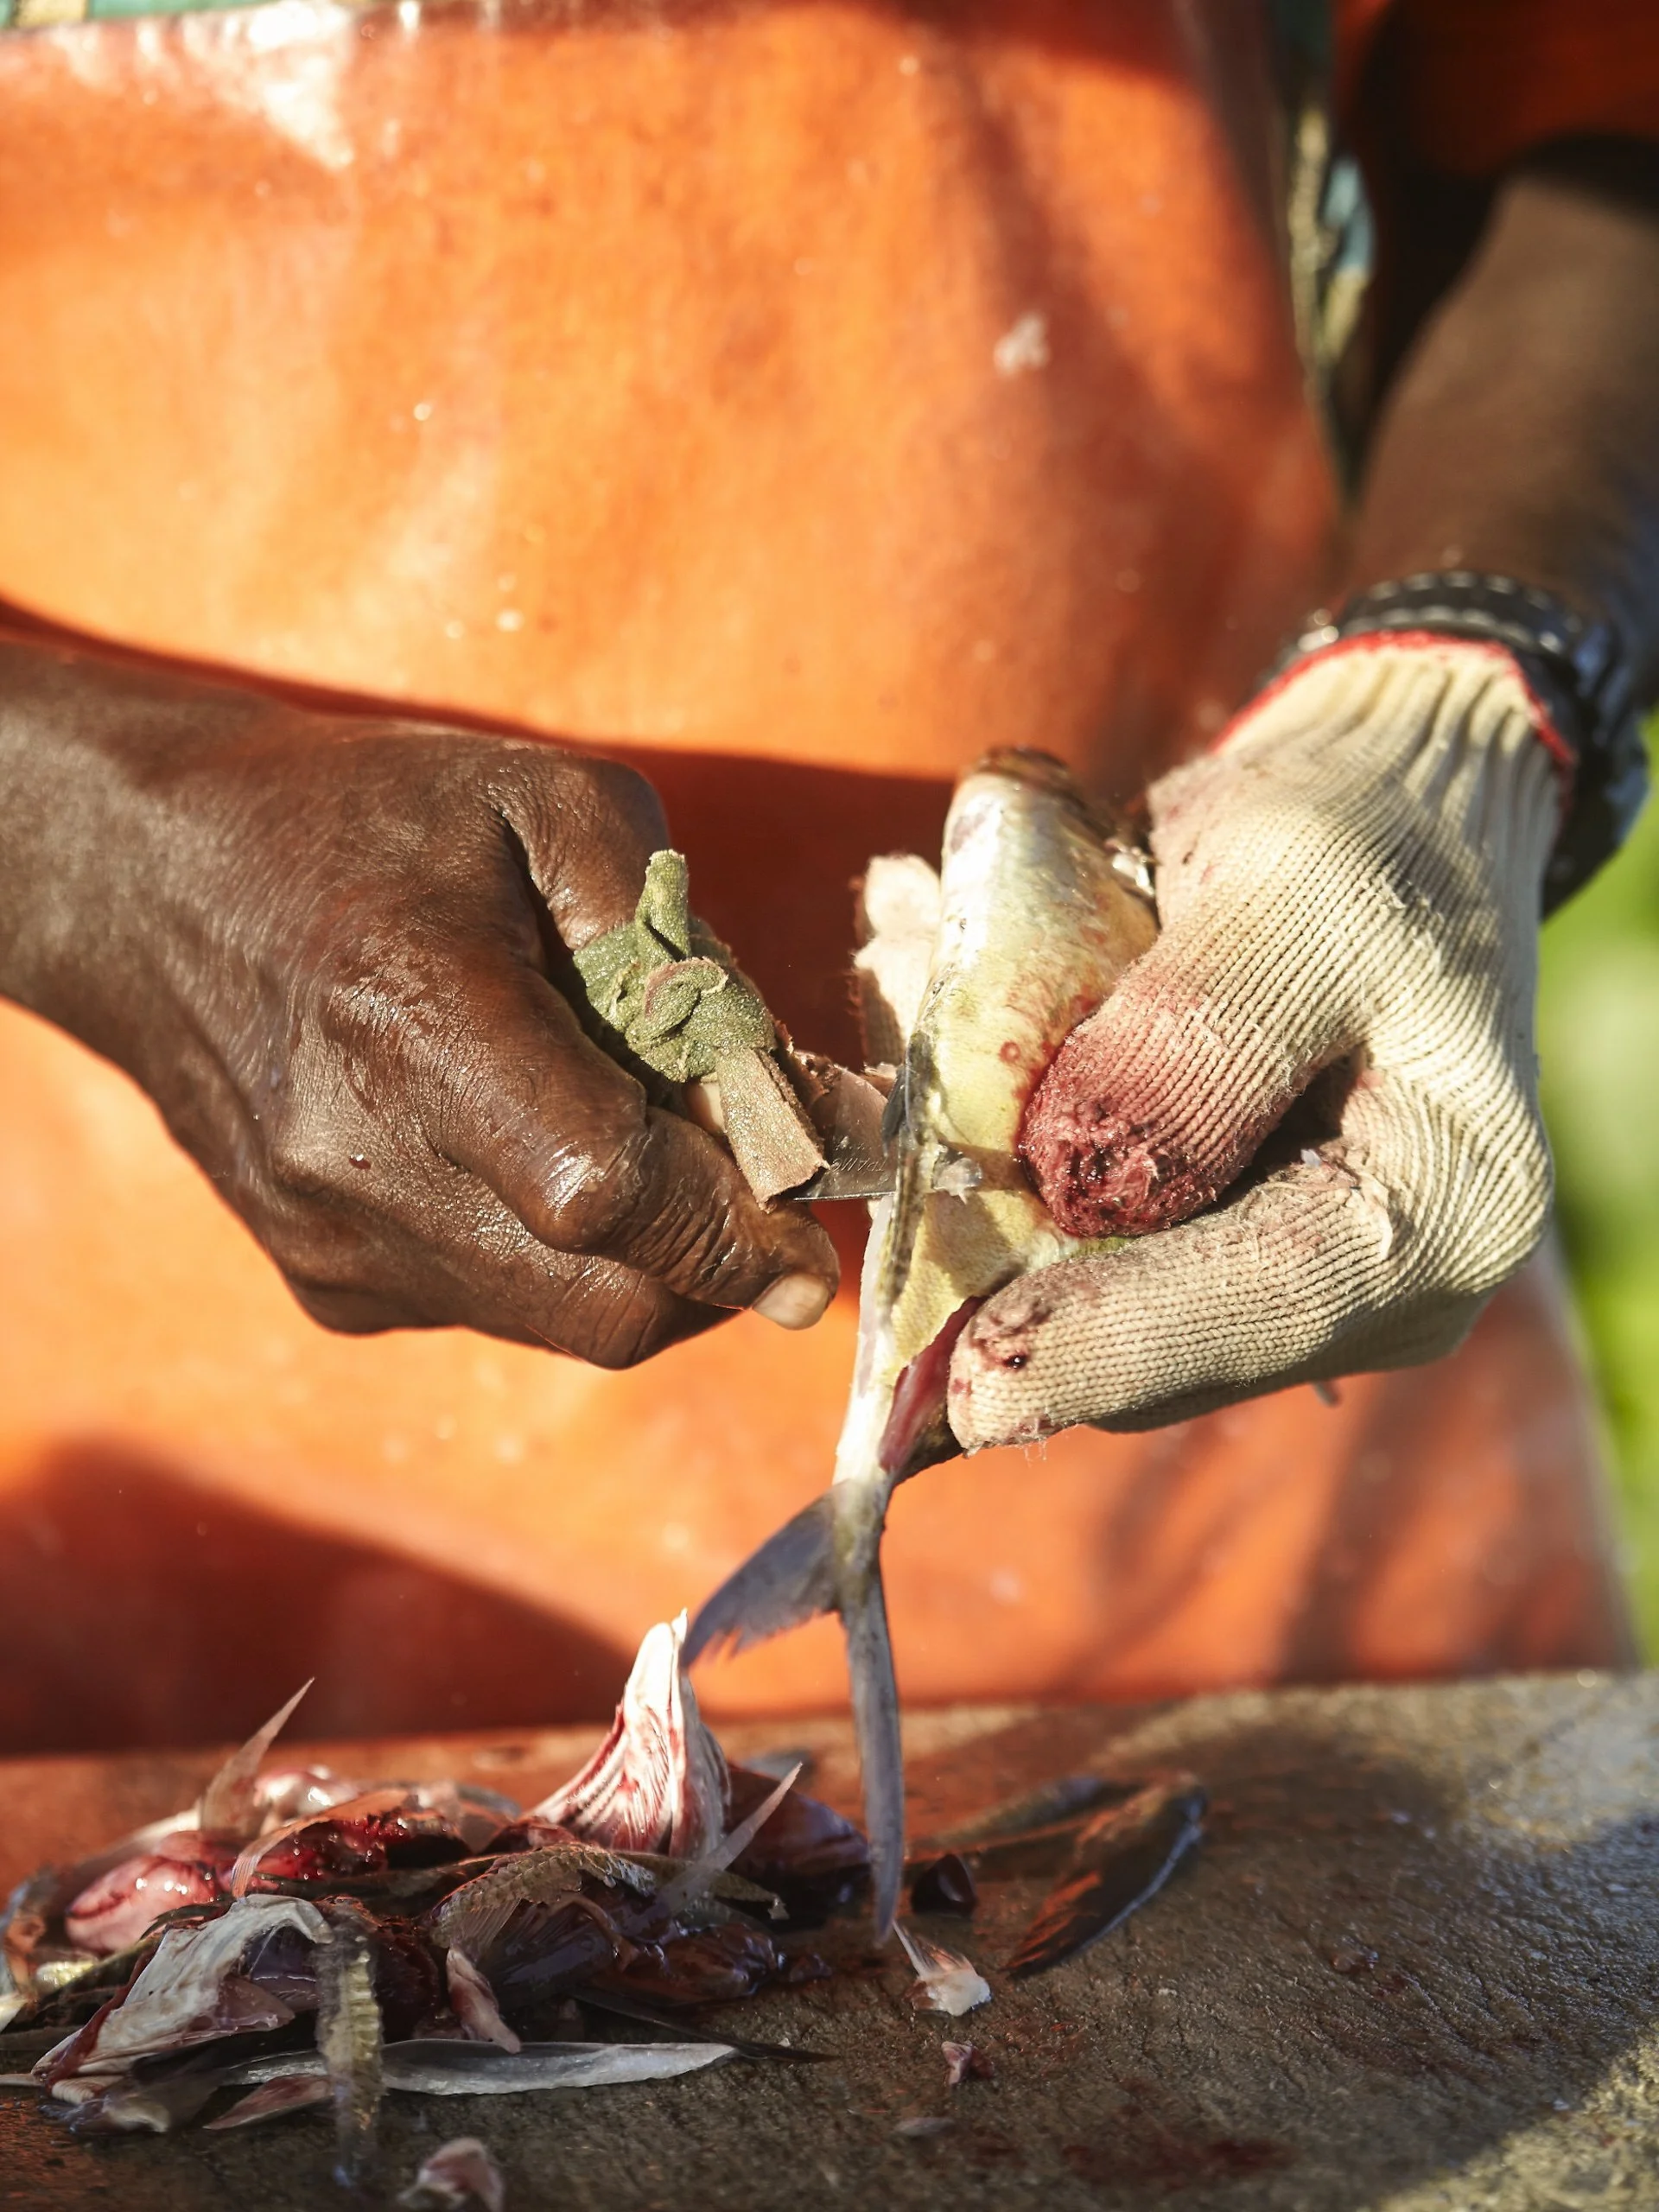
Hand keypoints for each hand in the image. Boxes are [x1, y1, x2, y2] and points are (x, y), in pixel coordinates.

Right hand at [0, 641, 835, 1363]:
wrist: (155, 887)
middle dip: (720, 1265)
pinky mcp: (329, 1289)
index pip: (606, 1192)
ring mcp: (333, 1247)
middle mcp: (358, 1166)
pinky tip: (541, 1162)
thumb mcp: (550, 808)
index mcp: (413, 1020)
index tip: (814, 1223)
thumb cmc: (368, 821)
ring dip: (653, 1268)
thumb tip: (802, 1109)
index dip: (735, 1225)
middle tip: (761, 1186)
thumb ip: (684, 954)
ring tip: (657, 1155)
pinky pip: (501, 1315)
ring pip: (567, 1327)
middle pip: (607, 1303)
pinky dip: (565, 1264)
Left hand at [948, 639, 1558, 1441]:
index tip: (970, 1378)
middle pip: (1156, 1344)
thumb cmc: (1357, 844)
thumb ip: (1193, 1038)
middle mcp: (1383, 1294)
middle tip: (873, 1145)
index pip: (1268, 1307)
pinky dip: (987, 1164)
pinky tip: (932, 1037)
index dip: (1108, 1344)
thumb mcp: (1288, 897)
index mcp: (1443, 1212)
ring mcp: (1286, 1290)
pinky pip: (1068, 1252)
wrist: (1382, 825)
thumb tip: (1072, 1179)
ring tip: (904, 1004)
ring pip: (1086, 1303)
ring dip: (967, 1196)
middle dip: (998, 1264)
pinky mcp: (1202, 1258)